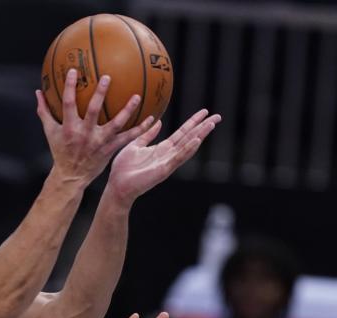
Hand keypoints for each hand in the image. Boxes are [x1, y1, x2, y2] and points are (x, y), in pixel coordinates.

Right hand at [36, 69, 154, 184]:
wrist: (71, 176)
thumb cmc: (60, 151)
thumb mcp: (50, 132)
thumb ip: (44, 111)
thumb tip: (38, 92)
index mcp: (69, 127)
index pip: (68, 103)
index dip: (70, 87)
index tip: (73, 71)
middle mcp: (85, 133)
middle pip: (93, 110)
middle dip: (100, 93)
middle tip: (108, 77)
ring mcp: (99, 141)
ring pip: (115, 124)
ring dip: (127, 110)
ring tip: (137, 96)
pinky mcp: (110, 149)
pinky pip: (127, 137)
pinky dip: (140, 129)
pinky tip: (151, 118)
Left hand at [106, 109, 220, 204]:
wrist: (117, 186)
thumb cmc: (124, 168)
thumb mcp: (135, 145)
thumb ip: (147, 135)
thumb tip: (158, 121)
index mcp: (162, 149)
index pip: (182, 133)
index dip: (193, 122)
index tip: (204, 112)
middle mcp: (168, 155)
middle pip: (190, 138)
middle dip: (203, 127)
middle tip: (218, 117)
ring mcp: (168, 163)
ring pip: (188, 146)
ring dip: (200, 135)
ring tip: (211, 125)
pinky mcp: (164, 170)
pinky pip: (178, 158)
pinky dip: (188, 149)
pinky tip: (197, 140)